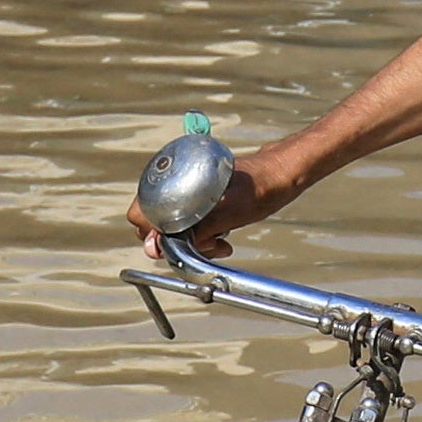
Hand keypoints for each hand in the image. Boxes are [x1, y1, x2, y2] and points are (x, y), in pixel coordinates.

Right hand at [133, 135, 314, 250]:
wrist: (282, 176)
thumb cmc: (262, 185)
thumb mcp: (233, 209)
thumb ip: (200, 226)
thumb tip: (166, 245)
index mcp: (175, 176)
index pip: (140, 211)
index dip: (151, 233)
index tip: (174, 245)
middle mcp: (176, 184)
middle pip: (155, 225)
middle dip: (174, 243)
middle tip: (205, 245)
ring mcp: (187, 196)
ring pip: (174, 231)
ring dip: (192, 244)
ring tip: (220, 243)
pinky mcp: (200, 207)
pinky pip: (190, 231)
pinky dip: (202, 240)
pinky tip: (222, 240)